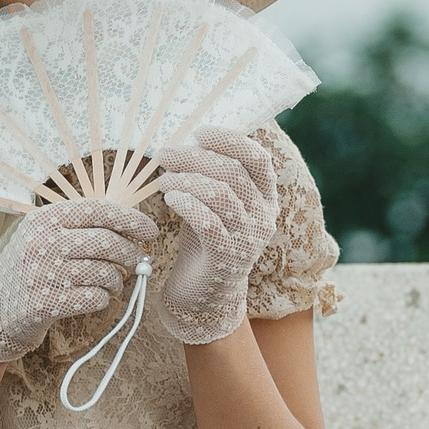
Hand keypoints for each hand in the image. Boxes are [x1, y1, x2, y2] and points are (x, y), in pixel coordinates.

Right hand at [0, 198, 158, 363]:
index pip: (98, 210)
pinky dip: (103, 298)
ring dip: (117, 280)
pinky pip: (97, 298)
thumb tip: (134, 222)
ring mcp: (43, 274)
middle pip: (108, 243)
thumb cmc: (32, 265)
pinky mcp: (47, 304)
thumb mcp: (46, 234)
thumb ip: (83, 224)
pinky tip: (93, 296)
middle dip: (131, 253)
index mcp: (44, 219)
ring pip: (106, 273)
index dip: (131, 219)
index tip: (150, 229)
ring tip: (110, 281)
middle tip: (137, 260)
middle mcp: (42, 243)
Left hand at [150, 127, 280, 345]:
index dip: (230, 140)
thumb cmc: (206, 242)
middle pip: (233, 172)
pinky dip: (186, 203)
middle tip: (165, 154)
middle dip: (195, 157)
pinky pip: (208, 221)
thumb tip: (188, 141)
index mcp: (265, 199)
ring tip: (162, 180)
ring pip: (220, 193)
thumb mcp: (215, 205)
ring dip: (186, 179)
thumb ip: (213, 177)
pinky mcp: (227, 257)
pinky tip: (170, 198)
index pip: (258, 159)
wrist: (204, 295)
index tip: (199, 133)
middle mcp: (263, 217)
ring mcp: (248, 238)